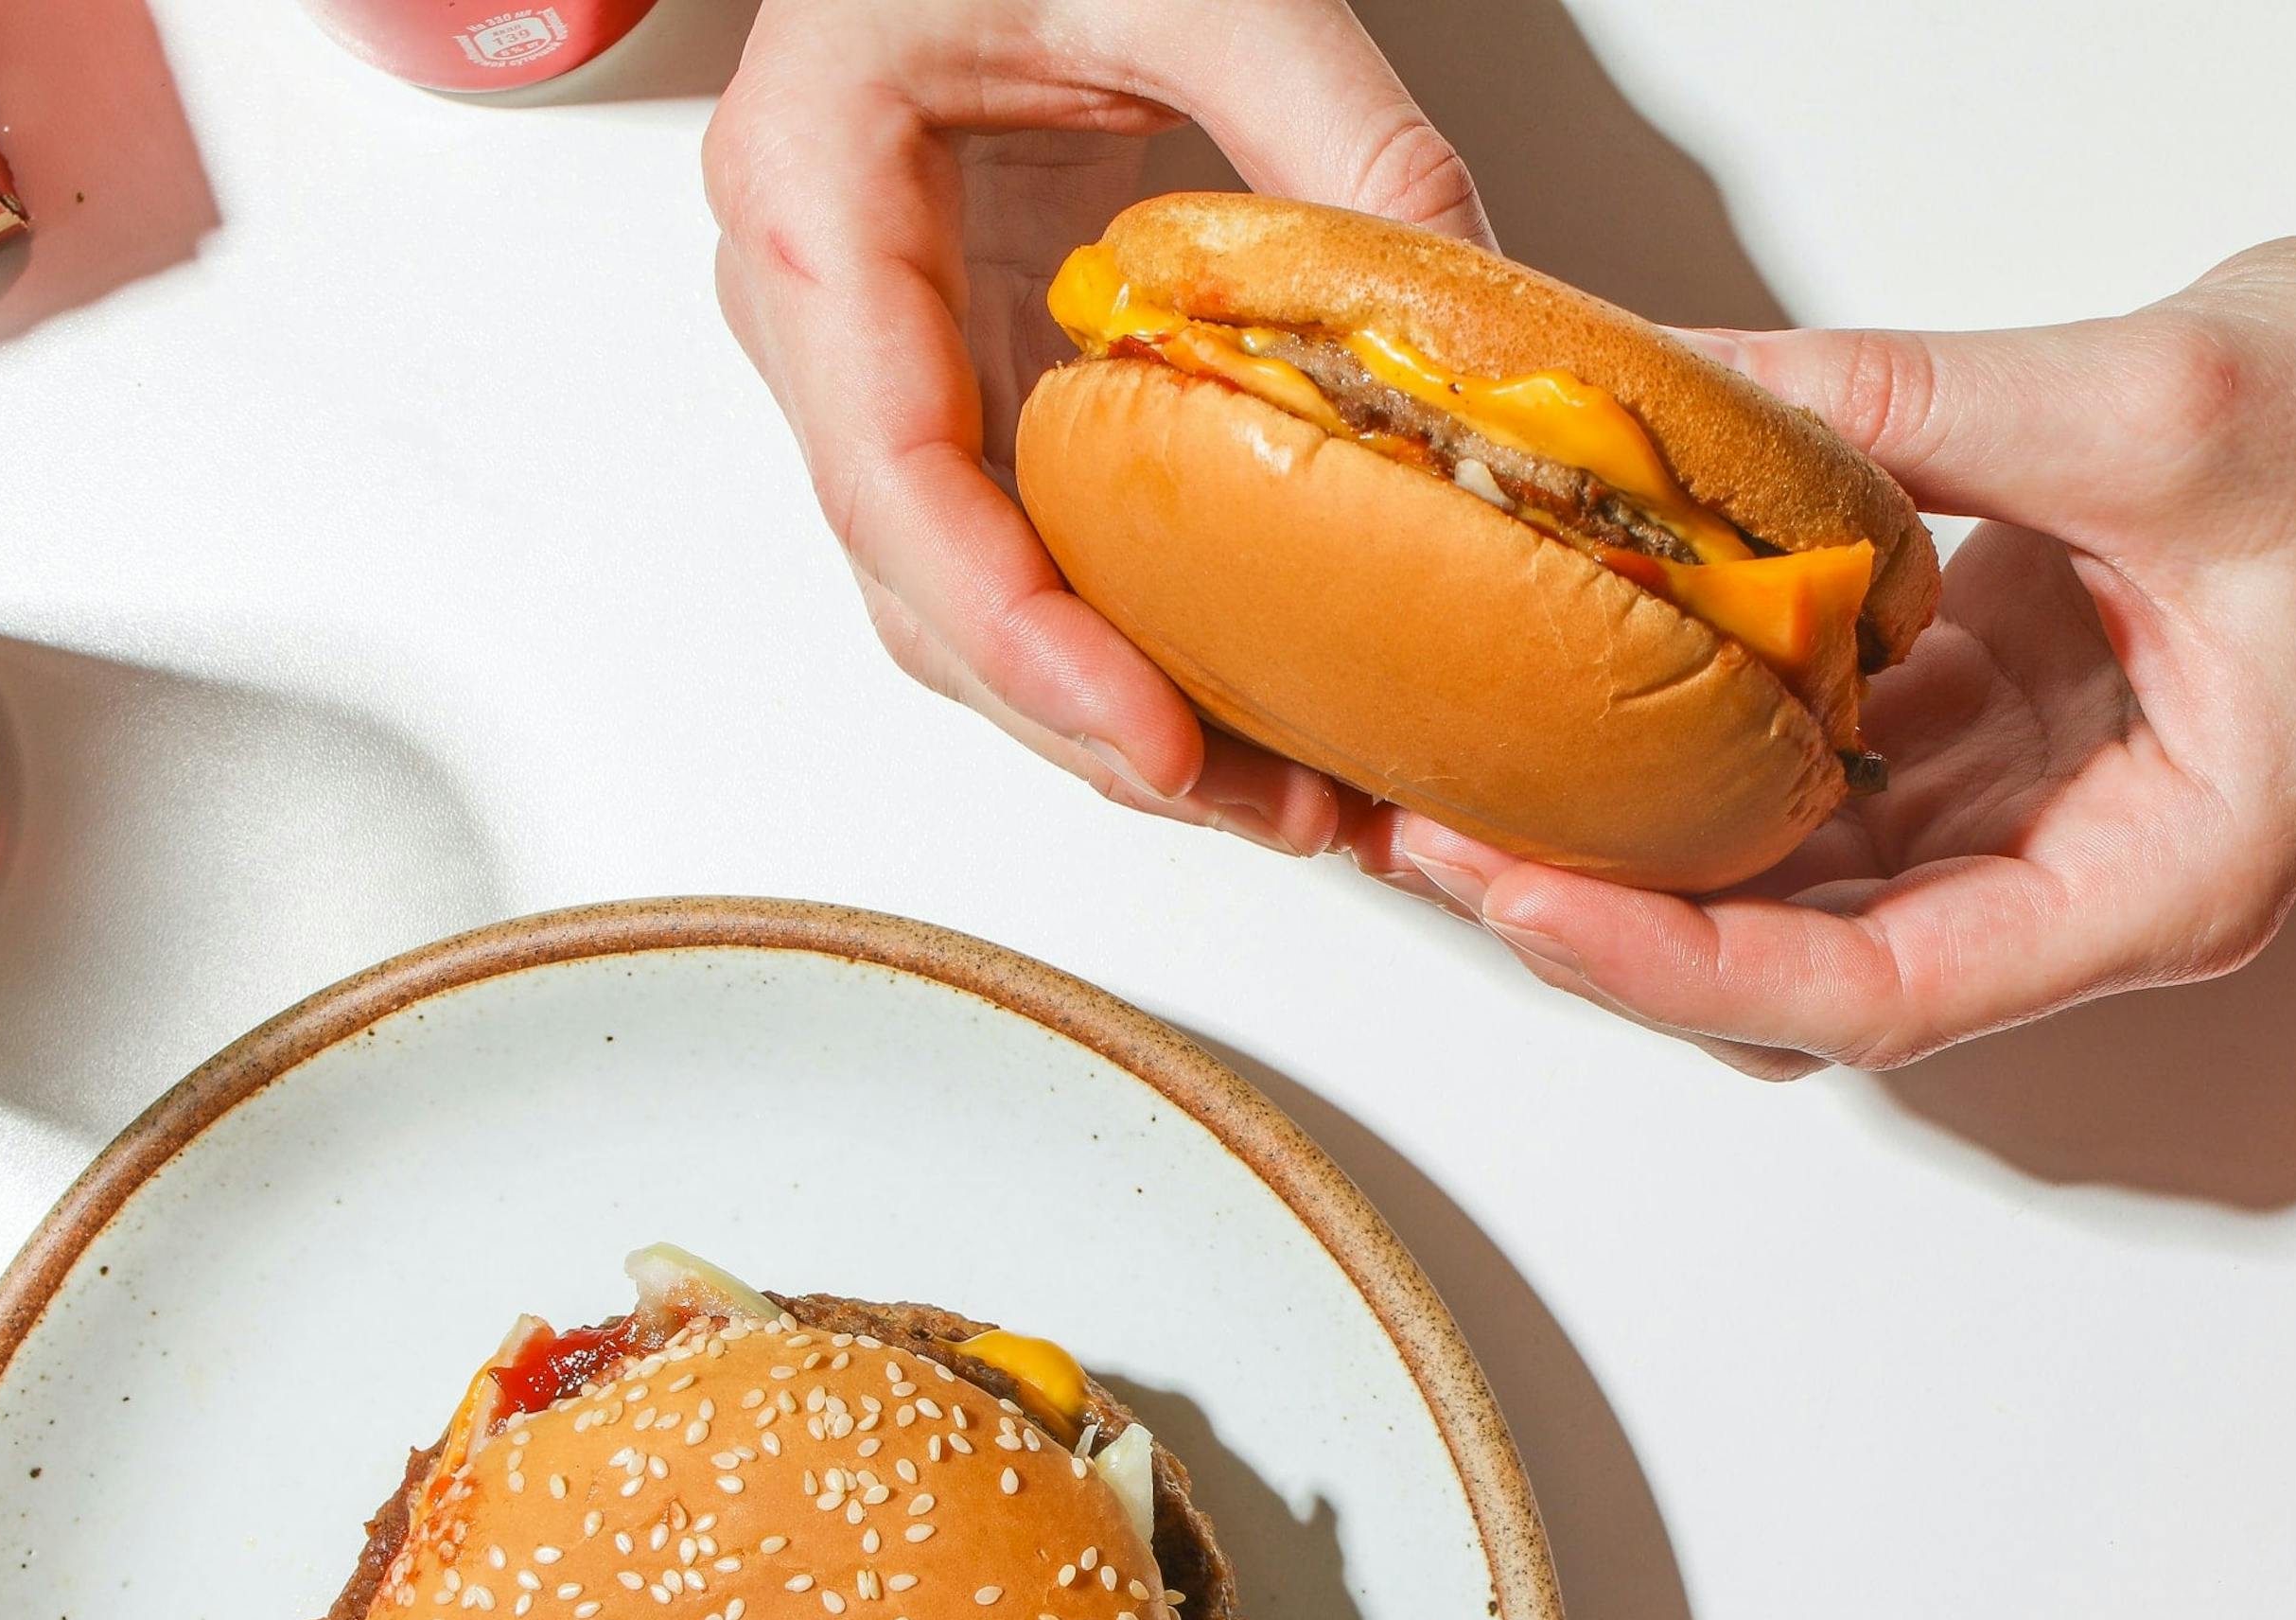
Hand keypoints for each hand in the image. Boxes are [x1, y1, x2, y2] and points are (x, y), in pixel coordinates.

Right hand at [704, 0, 1485, 854]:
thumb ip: (1337, 130)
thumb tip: (1482, 320)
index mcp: (813, 196)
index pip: (893, 477)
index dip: (1020, 636)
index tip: (1154, 740)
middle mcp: (821, 305)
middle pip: (926, 589)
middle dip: (1097, 728)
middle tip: (1281, 813)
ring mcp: (888, 351)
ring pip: (973, 599)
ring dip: (1124, 717)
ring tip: (1302, 800)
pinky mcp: (970, 370)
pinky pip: (1031, 541)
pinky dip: (1138, 636)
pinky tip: (1262, 697)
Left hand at [1362, 236, 2295, 1076]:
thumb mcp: (2148, 401)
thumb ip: (1899, 406)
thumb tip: (1662, 397)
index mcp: (2166, 879)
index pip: (1880, 993)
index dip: (1682, 967)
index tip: (1522, 897)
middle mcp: (2085, 888)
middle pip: (1803, 973)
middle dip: (1612, 920)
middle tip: (1425, 831)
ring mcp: (2031, 822)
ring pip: (1788, 896)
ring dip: (1633, 848)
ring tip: (1457, 774)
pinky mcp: (1988, 740)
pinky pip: (1811, 782)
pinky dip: (1698, 747)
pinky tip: (1585, 681)